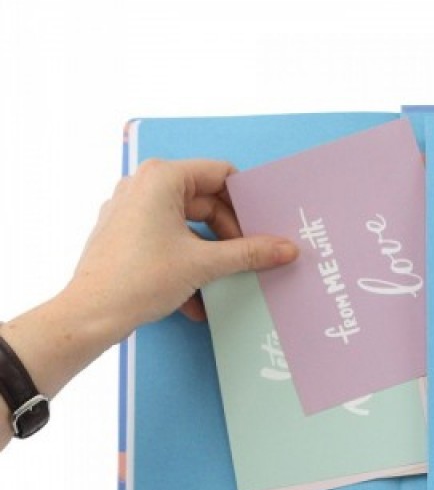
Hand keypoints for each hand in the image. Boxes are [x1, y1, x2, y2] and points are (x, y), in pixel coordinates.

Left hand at [64, 158, 297, 343]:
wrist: (91, 315)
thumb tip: (287, 248)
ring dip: (211, 253)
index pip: (220, 174)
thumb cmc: (139, 279)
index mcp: (161, 178)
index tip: (263, 225)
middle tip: (251, 256)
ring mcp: (131, 210)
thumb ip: (249, 253)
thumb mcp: (204, 264)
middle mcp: (143, 186)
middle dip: (230, 232)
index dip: (246, 200)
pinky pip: (168, 241)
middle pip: (205, 201)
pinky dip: (187, 263)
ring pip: (188, 224)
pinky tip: (198, 297)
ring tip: (226, 279)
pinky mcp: (126, 235)